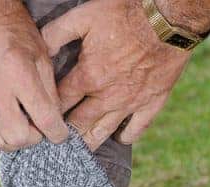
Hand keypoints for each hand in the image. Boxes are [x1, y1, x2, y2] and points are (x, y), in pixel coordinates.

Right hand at [0, 0, 68, 153]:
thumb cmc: (14, 33)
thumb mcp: (40, 56)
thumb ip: (49, 92)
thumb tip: (54, 124)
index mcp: (18, 71)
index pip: (44, 117)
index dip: (57, 133)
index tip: (59, 134)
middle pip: (17, 135)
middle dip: (33, 139)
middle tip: (37, 130)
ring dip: (12, 142)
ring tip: (19, 130)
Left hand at [41, 0, 191, 149]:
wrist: (170, 17)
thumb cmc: (125, 13)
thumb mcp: (83, 17)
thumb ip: (56, 33)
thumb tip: (39, 50)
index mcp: (87, 76)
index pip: (59, 103)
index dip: (46, 113)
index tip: (39, 121)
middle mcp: (106, 96)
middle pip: (78, 124)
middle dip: (64, 133)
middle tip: (54, 141)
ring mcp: (130, 102)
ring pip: (103, 131)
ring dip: (88, 141)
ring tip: (78, 149)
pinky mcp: (153, 101)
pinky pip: (137, 128)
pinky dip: (126, 136)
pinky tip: (118, 138)